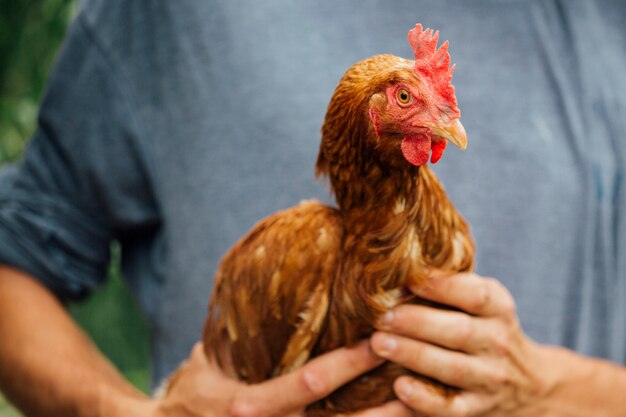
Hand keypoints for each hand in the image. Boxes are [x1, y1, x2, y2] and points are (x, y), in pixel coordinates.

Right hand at [153, 340, 412, 416]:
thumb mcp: (206, 360)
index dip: (350, 363)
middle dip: (386, 408)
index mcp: (251, 405)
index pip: (313, 381)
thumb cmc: (188, 396)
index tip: (381, 340)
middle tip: (424, 383)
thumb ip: (240, 332)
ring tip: (422, 409)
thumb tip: (266, 288)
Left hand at [371, 273, 550, 416]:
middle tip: (382, 316)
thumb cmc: (485, 330)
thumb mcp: (482, 303)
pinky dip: (425, 399)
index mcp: (498, 309)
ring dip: (413, 354)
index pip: (476, 295)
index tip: (409, 279)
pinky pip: (451, 408)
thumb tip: (401, 265)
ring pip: (451, 368)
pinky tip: (400, 386)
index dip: (443, 286)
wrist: (529, 385)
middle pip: (458, 331)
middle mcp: (497, 343)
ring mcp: (489, 379)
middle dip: (417, 322)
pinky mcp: (477, 409)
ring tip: (378, 342)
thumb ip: (452, 286)